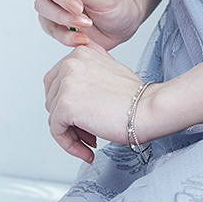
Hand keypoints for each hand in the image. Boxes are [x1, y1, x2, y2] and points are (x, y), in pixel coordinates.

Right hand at [35, 0, 142, 50]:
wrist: (121, 26)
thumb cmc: (117, 3)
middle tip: (79, 8)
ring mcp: (56, 2)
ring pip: (42, 5)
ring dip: (62, 17)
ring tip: (86, 24)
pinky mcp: (54, 21)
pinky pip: (50, 27)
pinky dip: (64, 35)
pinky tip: (81, 38)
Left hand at [43, 44, 155, 163]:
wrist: (149, 108)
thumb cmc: (137, 96)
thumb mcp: (108, 70)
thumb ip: (87, 74)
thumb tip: (72, 95)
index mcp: (80, 52)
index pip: (56, 81)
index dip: (66, 103)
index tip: (80, 117)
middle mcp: (70, 63)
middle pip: (52, 99)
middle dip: (68, 120)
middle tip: (87, 132)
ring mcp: (67, 83)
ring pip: (54, 117)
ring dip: (71, 134)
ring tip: (90, 141)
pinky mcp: (66, 105)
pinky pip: (57, 131)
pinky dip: (69, 145)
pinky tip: (87, 150)